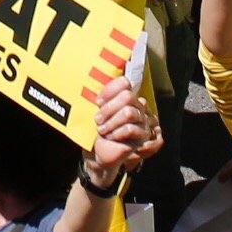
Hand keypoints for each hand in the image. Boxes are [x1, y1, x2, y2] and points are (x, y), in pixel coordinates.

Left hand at [81, 66, 164, 183]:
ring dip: (111, 122)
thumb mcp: (92, 111)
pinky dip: (116, 133)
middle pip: (127, 96)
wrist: (96, 153)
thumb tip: (89, 78)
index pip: (124, 83)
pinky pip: (130, 129)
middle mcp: (135, 106)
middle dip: (109, 108)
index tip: (97, 101)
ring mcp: (140, 121)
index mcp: (123, 97)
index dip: (110, 90)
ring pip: (128, 112)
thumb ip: (97, 97)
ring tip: (102, 130)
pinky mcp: (142, 136)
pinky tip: (110, 137)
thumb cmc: (94, 130)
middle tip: (98, 119)